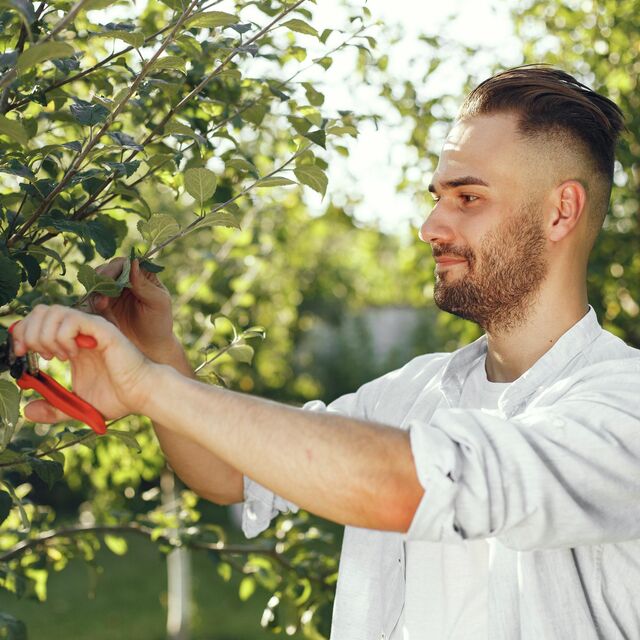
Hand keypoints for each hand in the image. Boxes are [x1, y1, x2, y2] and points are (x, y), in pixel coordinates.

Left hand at [12, 305, 152, 423]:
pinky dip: (62, 336)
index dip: (22, 333)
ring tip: (56, 356)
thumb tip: (27, 410)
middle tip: (36, 355)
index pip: (38, 321)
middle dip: (29, 331)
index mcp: (72, 342)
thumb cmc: (117, 397)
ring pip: (53, 312)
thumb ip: (53, 408)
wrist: (142, 395)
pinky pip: (72, 320)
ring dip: (45, 335)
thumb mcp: (75, 406)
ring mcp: (91, 328)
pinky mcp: (102, 330)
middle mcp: (80, 331)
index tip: (20, 355)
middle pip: (41, 311)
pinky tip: (71, 355)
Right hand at [87, 258, 179, 362]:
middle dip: (101, 282)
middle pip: (105, 270)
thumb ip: (145, 284)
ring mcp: (110, 291)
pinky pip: (89, 299)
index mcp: (141, 274)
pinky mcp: (100, 304)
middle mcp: (124, 279)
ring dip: (95, 293)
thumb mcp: (157, 303)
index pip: (124, 263)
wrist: (148, 347)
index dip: (114, 269)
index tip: (109, 280)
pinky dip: (90, 304)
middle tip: (103, 297)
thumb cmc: (159, 323)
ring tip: (101, 306)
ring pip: (94, 283)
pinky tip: (97, 313)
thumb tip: (133, 261)